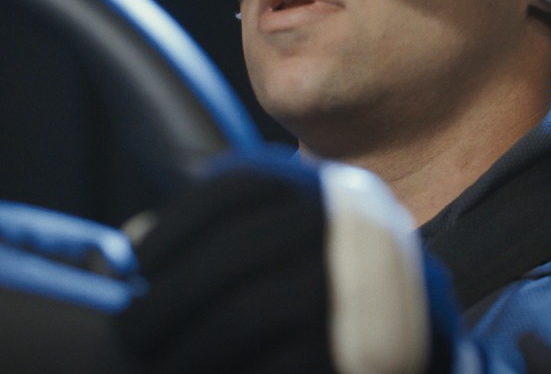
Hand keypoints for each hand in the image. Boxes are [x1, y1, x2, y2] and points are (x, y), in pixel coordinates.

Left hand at [115, 149, 468, 373]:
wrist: (421, 344)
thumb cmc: (329, 293)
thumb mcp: (287, 248)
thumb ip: (220, 240)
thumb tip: (129, 245)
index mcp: (326, 194)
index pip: (233, 193)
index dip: (173, 229)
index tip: (135, 268)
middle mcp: (351, 230)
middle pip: (232, 255)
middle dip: (167, 299)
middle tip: (132, 333)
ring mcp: (364, 293)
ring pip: (249, 314)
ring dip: (189, 348)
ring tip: (165, 366)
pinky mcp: (367, 354)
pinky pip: (280, 366)